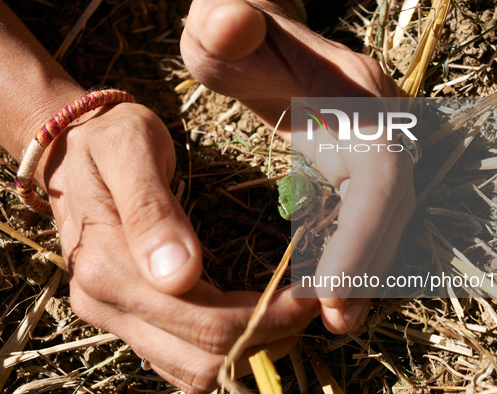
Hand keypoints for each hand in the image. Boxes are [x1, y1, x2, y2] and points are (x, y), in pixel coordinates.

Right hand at [44, 103, 317, 392]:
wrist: (73, 153)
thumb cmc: (110, 140)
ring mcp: (115, 318)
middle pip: (201, 359)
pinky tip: (253, 320)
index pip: (203, 321)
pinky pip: (179, 360)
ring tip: (287, 315)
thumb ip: (151, 209)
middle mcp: (106, 305)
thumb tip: (179, 275)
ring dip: (247, 352)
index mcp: (108, 266)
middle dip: (265, 338)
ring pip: (191, 371)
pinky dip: (224, 352)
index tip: (308, 295)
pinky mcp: (128, 319)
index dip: (264, 317)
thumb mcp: (130, 149)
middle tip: (308, 305)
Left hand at [181, 0, 414, 333]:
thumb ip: (224, 22)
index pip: (380, 171)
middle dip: (369, 264)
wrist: (249, 31)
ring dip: (366, 270)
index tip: (330, 288)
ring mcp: (372, 142)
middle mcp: (376, 119)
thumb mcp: (219, 26)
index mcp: (352, 91)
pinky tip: (330, 290)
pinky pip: (367, 217)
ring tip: (335, 319)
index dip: (364, 233)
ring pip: (387, 217)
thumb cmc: (231, 31)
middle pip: (394, 204)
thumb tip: (231, 25)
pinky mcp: (356, 163)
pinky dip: (353, 255)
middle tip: (336, 321)